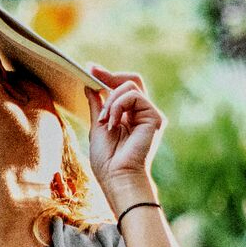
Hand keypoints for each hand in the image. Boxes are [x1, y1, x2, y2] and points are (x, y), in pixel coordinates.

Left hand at [84, 62, 165, 189]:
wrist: (117, 178)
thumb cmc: (107, 161)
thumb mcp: (97, 126)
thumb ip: (97, 106)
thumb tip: (90, 86)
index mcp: (129, 117)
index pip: (123, 88)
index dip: (107, 76)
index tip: (90, 69)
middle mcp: (142, 114)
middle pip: (131, 81)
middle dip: (110, 75)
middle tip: (93, 72)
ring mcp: (149, 115)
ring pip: (129, 87)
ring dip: (111, 101)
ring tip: (104, 121)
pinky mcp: (155, 118)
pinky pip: (135, 96)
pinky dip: (118, 106)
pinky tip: (112, 122)